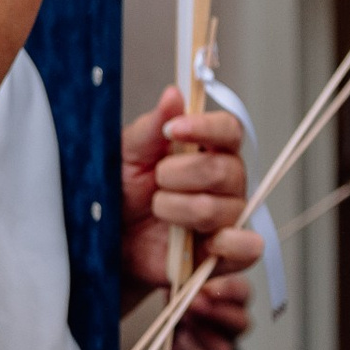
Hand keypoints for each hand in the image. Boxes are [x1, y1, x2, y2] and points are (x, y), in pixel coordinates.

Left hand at [119, 89, 258, 349]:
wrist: (103, 244)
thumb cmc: (117, 195)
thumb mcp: (124, 156)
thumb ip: (150, 129)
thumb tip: (174, 94)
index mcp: (207, 151)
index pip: (230, 130)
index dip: (207, 128)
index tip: (173, 129)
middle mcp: (225, 182)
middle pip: (228, 169)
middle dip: (182, 174)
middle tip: (155, 180)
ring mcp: (226, 218)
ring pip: (225, 208)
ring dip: (183, 210)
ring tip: (158, 211)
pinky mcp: (222, 254)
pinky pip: (246, 248)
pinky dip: (229, 244)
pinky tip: (205, 242)